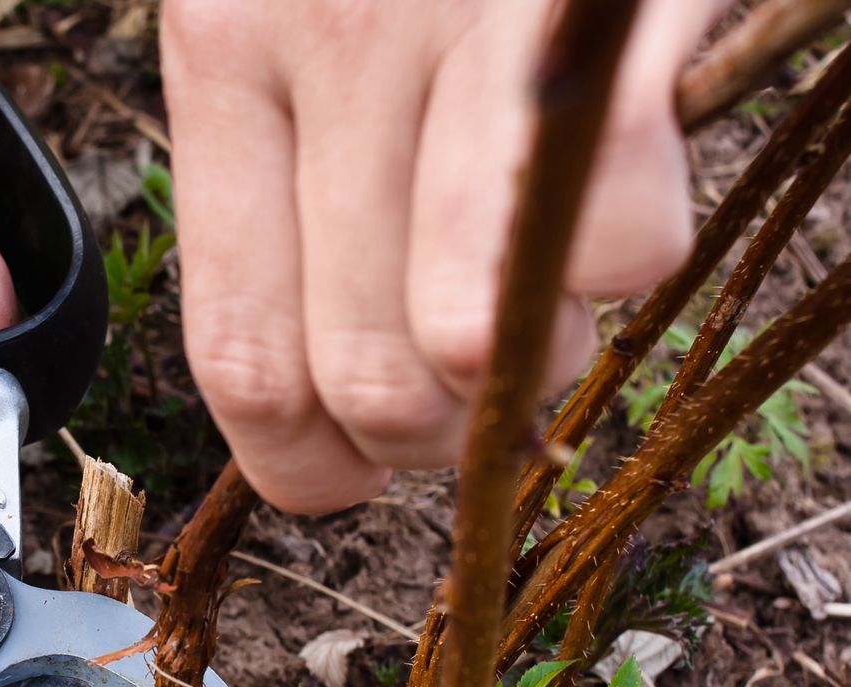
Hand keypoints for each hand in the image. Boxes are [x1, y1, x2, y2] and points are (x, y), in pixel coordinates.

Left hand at [160, 0, 731, 511]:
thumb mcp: (284, 28)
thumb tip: (328, 404)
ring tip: (535, 295)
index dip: (305, 463)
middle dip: (433, 441)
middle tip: (467, 398)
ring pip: (483, 336)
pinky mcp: (600, 19)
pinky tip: (607, 196)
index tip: (349, 472)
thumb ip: (289, 195)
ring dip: (534, 367)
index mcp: (227, 60)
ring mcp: (471, 30)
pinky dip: (628, 260)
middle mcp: (334, 45)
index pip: (241, 355)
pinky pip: (622, 240)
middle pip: (366, 375)